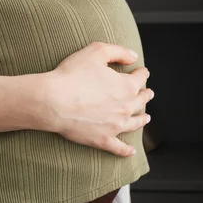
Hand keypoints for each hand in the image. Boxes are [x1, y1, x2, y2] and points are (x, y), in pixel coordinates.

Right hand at [38, 42, 152, 156]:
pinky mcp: (103, 139)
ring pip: (135, 123)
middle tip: (148, 93)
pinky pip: (119, 148)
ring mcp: (116, 126)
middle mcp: (126, 107)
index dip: (142, 73)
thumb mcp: (97, 51)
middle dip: (146, 95)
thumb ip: (119, 52)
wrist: (53, 101)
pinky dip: (126, 150)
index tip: (142, 72)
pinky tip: (131, 151)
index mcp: (127, 86)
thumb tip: (134, 57)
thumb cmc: (72, 74)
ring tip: (146, 118)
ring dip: (142, 119)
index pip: (140, 78)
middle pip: (141, 101)